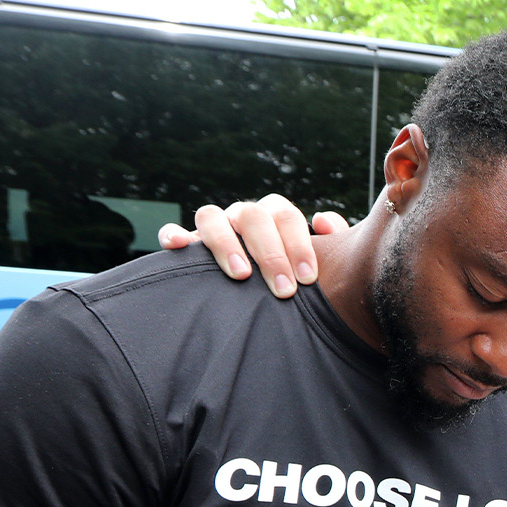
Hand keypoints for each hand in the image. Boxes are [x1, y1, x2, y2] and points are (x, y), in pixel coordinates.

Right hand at [157, 195, 341, 298]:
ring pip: (212, 216)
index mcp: (275, 216)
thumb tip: (322, 221)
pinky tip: (179, 248)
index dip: (298, 244)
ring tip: (241, 274)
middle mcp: (244, 216)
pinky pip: (175, 231)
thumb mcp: (321, 262)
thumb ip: (332, 242)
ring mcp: (215, 226)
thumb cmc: (298, 276)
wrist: (273, 290)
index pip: (286, 216)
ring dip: (225, 243)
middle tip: (284, 289)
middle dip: (270, 253)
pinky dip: (174, 235)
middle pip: (252, 216)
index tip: (308, 278)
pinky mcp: (188, 243)